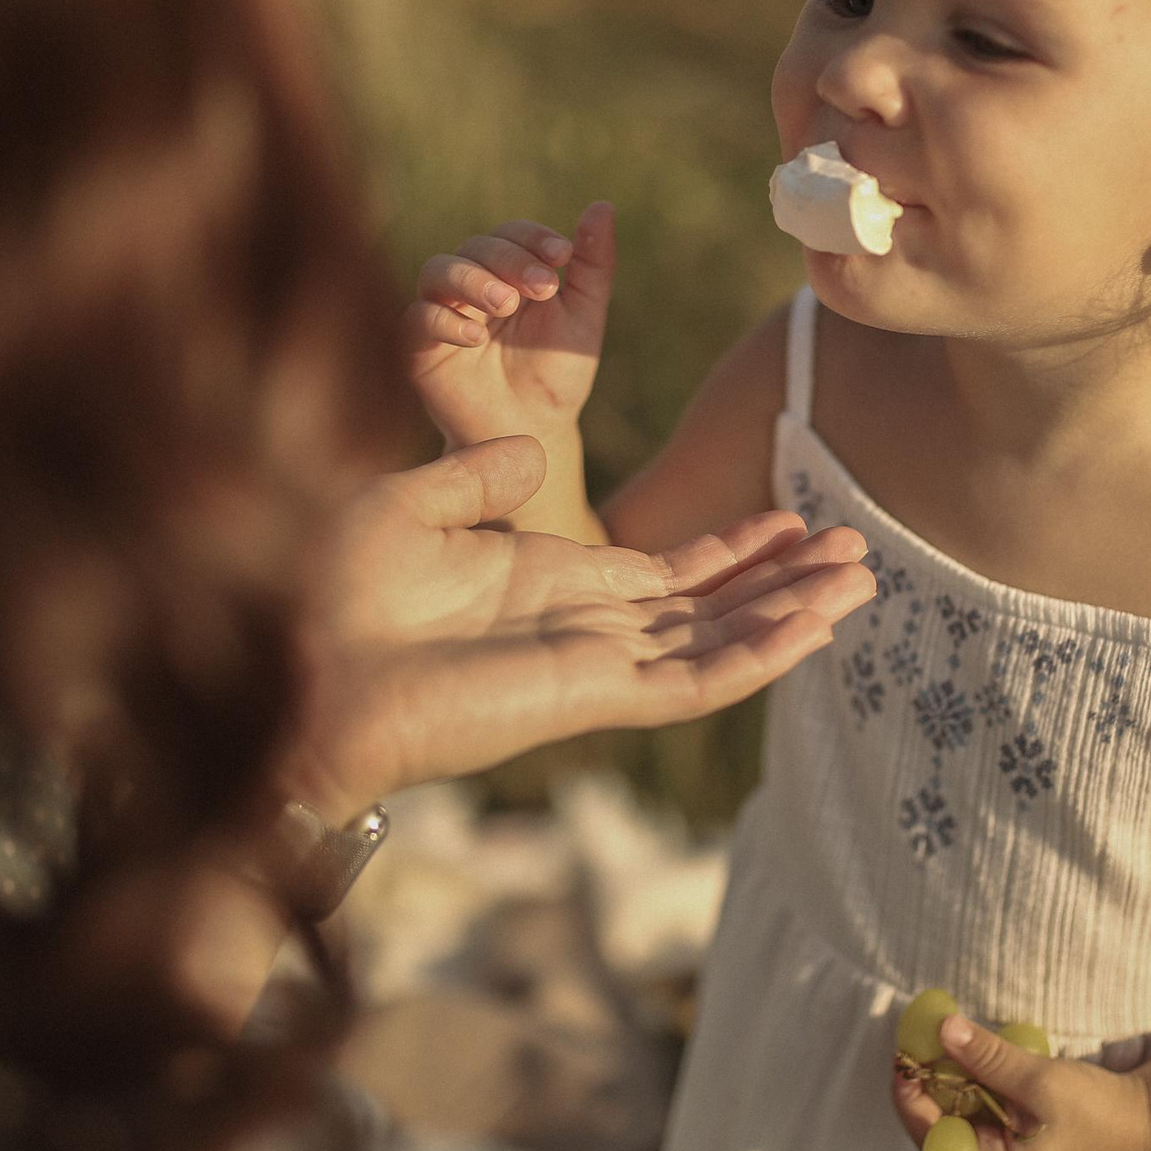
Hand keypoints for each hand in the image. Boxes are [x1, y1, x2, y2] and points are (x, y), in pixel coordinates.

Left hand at [289, 434, 870, 817]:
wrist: (289, 666)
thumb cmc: (324, 593)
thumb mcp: (407, 505)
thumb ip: (473, 476)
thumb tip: (525, 452)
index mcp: (541, 586)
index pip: (663, 574)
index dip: (731, 549)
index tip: (791, 515)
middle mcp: (579, 631)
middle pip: (708, 609)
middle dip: (783, 580)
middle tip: (857, 549)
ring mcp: (591, 668)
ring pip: (716, 644)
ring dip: (791, 615)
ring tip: (861, 581)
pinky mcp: (589, 698)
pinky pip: (693, 681)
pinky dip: (756, 656)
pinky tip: (814, 629)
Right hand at [405, 204, 614, 448]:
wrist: (532, 434)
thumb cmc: (554, 373)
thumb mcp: (583, 318)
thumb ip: (592, 266)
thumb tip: (602, 205)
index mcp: (508, 271)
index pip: (511, 233)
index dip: (534, 237)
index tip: (563, 256)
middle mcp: (469, 284)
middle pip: (475, 246)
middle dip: (510, 260)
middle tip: (544, 288)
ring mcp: (441, 313)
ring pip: (437, 270)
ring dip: (473, 279)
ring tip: (506, 303)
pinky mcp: (419, 348)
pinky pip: (417, 319)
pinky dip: (444, 321)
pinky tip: (476, 336)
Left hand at [892, 1014, 1150, 1150]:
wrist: (1141, 1125)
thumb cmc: (1099, 1112)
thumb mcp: (1042, 1081)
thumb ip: (989, 1058)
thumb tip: (943, 1030)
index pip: (932, 1136)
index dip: (911, 1094)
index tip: (901, 1053)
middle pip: (935, 1131)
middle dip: (926, 1085)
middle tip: (917, 1039)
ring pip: (951, 1123)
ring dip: (944, 1084)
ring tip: (939, 1043)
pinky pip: (971, 1119)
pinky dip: (966, 1089)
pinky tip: (966, 1060)